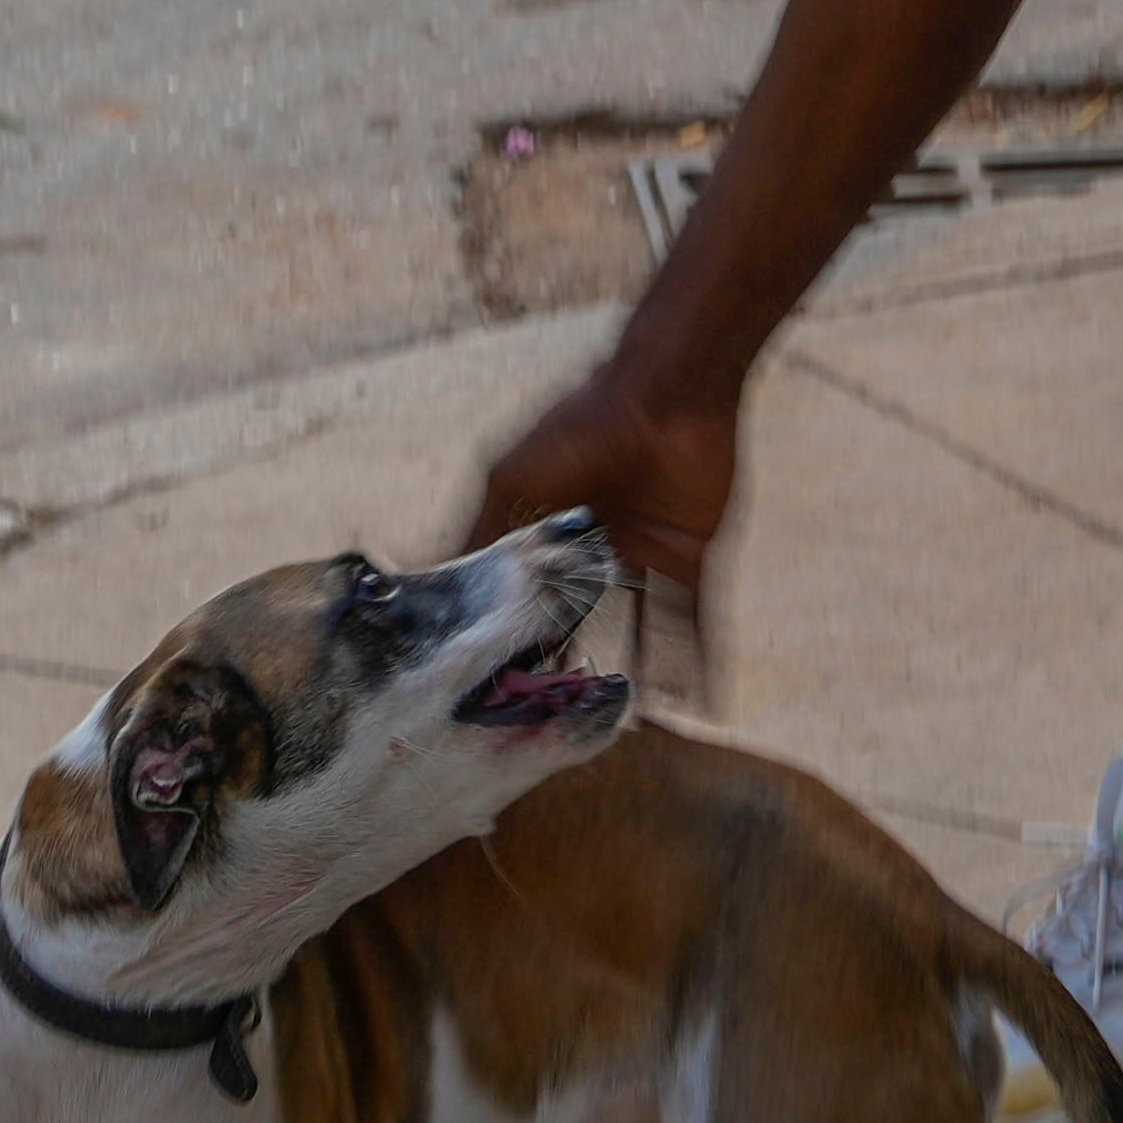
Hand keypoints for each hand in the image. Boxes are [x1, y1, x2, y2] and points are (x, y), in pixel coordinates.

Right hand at [462, 356, 737, 707]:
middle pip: (578, 625)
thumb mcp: (514, 481)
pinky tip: (689, 704)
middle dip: (569, 667)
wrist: (668, 396)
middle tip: (553, 720)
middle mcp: (591, 555)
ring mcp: (642, 561)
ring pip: (632, 634)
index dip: (513, 637)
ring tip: (617, 726)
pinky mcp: (688, 562)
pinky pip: (689, 622)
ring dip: (629, 677)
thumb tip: (429, 576)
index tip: (497, 683)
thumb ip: (482, 532)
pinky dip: (693, 663)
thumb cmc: (581, 427)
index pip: (525, 597)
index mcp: (546, 536)